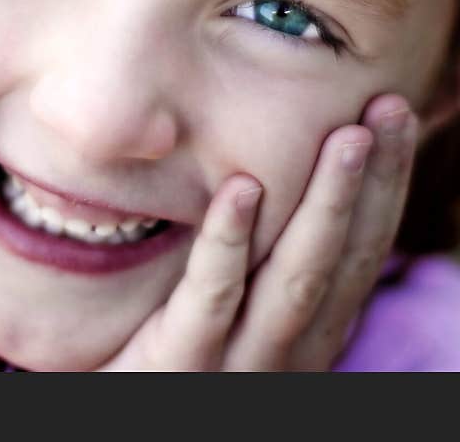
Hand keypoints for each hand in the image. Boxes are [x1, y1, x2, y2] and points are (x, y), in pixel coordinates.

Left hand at [99, 94, 417, 370]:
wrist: (124, 413)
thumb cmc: (171, 348)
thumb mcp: (231, 304)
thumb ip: (256, 258)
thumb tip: (267, 172)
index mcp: (307, 329)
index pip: (360, 249)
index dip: (384, 183)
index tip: (394, 114)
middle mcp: (289, 349)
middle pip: (343, 257)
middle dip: (371, 181)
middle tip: (388, 107)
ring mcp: (240, 361)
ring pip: (297, 277)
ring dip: (327, 203)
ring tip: (346, 136)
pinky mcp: (180, 362)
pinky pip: (212, 296)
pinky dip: (229, 240)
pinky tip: (243, 187)